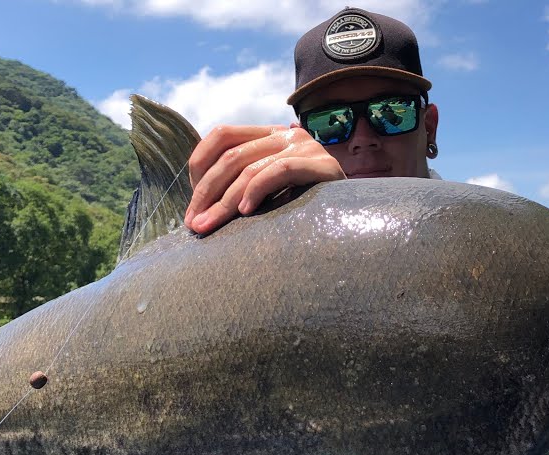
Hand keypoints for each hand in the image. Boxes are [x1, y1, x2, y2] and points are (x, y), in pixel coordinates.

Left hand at [183, 123, 344, 234]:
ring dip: (223, 202)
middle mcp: (286, 135)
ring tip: (210, 227)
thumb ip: (243, 187)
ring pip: (249, 167)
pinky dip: (256, 192)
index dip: (199, 165)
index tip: (192, 203)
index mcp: (269, 135)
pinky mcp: (321, 164)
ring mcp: (305, 147)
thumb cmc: (307, 213)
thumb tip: (198, 207)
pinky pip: (279, 171)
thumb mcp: (269, 194)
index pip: (221, 134)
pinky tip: (245, 213)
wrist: (356, 218)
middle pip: (230, 155)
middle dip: (205, 193)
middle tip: (194, 225)